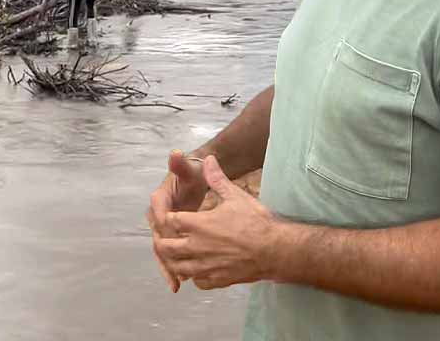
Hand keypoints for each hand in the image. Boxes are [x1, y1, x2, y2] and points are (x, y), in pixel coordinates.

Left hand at [154, 155, 280, 290]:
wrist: (275, 250)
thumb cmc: (255, 221)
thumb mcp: (236, 195)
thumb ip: (217, 178)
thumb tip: (208, 158)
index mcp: (198, 224)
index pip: (169, 220)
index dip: (169, 218)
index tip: (173, 217)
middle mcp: (196, 246)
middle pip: (166, 247)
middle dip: (164, 241)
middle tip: (169, 237)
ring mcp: (204, 266)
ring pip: (178, 266)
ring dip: (175, 260)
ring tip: (179, 254)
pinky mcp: (215, 280)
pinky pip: (196, 281)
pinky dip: (194, 276)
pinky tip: (199, 269)